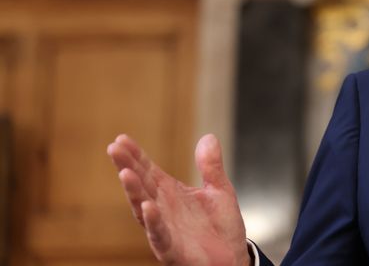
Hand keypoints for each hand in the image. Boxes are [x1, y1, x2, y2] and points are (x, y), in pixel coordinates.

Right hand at [107, 133, 250, 265]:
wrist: (232, 259)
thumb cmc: (221, 227)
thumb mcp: (220, 190)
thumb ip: (211, 166)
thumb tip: (208, 136)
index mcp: (171, 193)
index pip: (149, 170)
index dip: (136, 155)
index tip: (121, 138)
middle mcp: (162, 209)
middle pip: (141, 185)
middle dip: (127, 166)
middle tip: (114, 148)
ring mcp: (164, 229)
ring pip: (143, 209)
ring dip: (134, 192)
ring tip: (125, 173)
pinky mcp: (171, 249)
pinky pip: (159, 234)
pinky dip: (153, 221)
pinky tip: (147, 207)